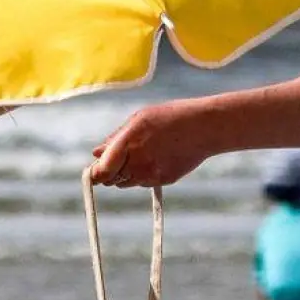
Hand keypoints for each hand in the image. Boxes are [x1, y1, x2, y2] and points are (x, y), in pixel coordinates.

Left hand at [88, 101, 213, 187]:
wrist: (204, 127)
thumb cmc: (170, 117)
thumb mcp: (139, 119)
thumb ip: (115, 138)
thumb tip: (96, 153)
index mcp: (128, 141)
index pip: (102, 170)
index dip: (95, 172)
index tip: (94, 170)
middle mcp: (138, 161)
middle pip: (110, 180)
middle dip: (108, 172)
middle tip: (115, 160)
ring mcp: (151, 173)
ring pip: (125, 183)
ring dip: (124, 174)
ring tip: (139, 155)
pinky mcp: (163, 180)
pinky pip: (143, 183)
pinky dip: (142, 175)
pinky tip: (155, 158)